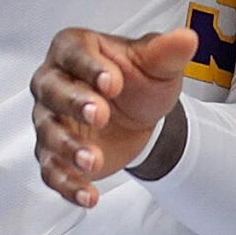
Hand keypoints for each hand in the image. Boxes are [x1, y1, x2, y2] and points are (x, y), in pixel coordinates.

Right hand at [32, 26, 200, 205]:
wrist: (139, 116)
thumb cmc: (138, 81)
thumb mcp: (157, 64)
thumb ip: (167, 52)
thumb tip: (187, 39)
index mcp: (74, 50)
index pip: (74, 53)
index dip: (90, 67)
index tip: (113, 82)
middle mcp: (53, 82)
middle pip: (52, 90)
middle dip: (74, 103)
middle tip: (100, 114)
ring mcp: (50, 119)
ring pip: (49, 133)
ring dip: (69, 148)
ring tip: (93, 160)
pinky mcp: (54, 153)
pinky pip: (52, 171)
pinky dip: (68, 185)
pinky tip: (89, 195)